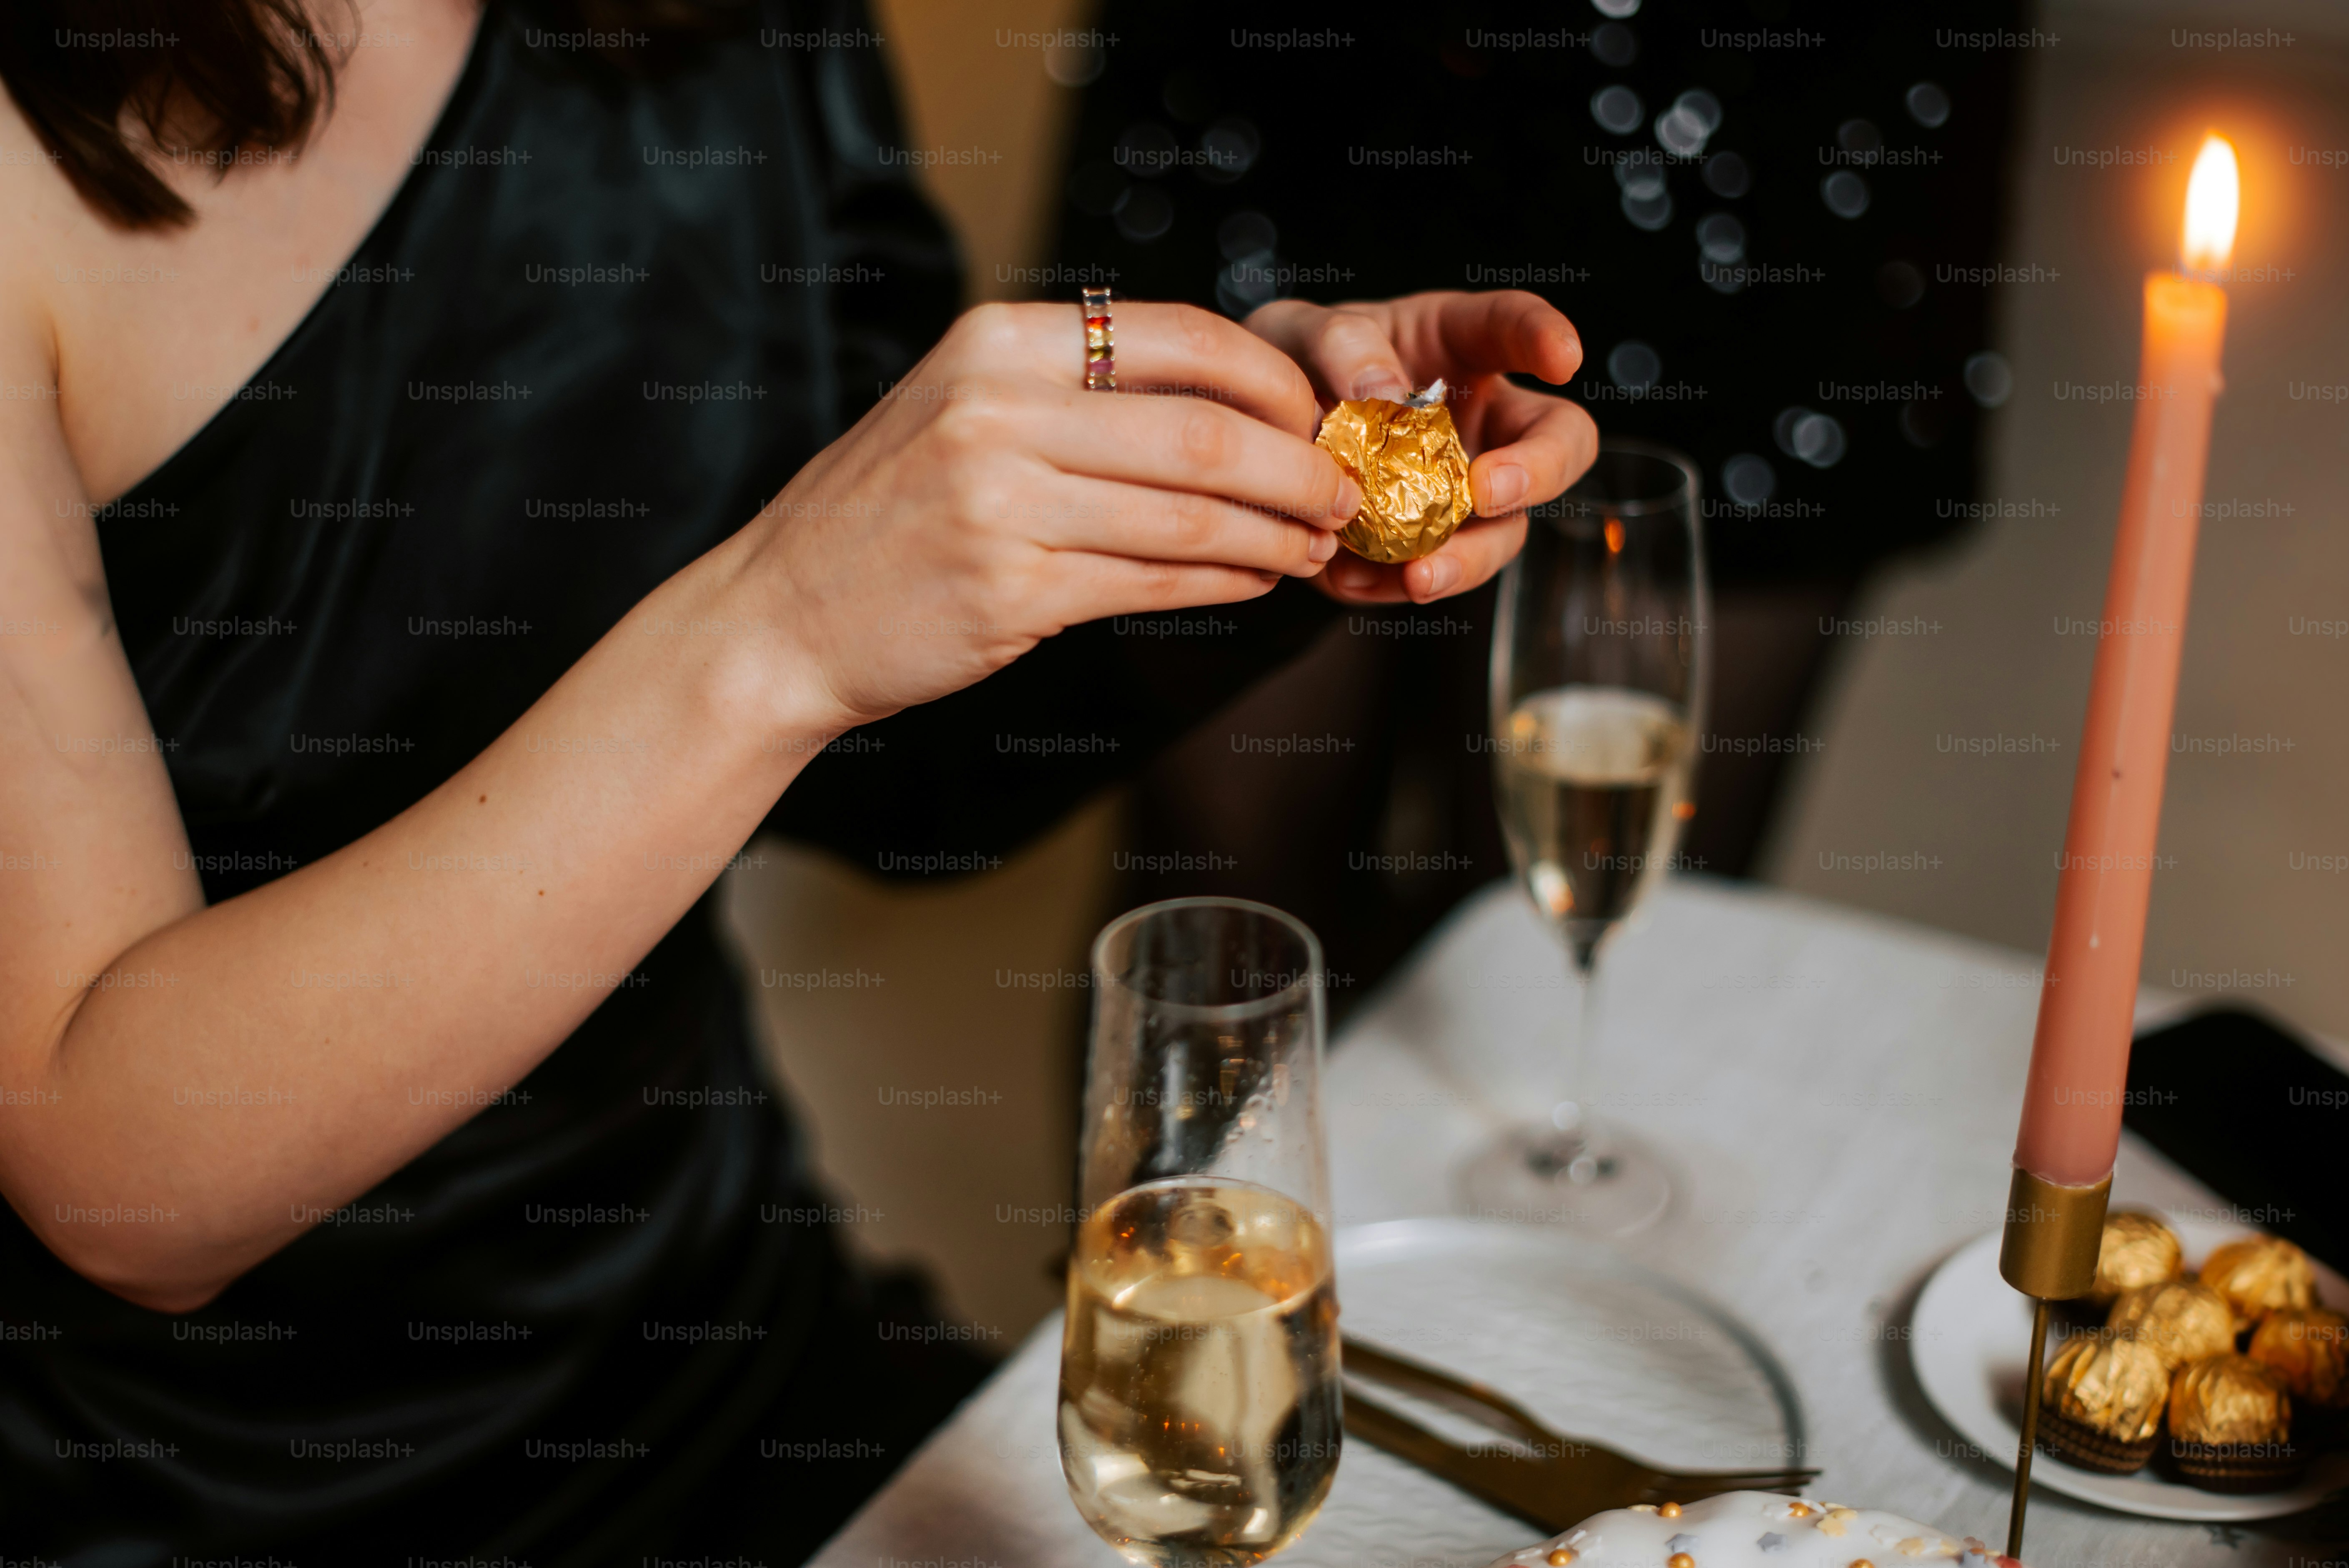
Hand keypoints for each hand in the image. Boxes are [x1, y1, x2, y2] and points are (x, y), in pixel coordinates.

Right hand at [739, 301, 1357, 729]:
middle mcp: (998, 411)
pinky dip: (1225, 581)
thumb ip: (1078, 393)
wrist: (781, 614)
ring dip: (1274, 532)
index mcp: (997, 345)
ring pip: (1192, 514)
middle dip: (1297, 465)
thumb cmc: (889, 515)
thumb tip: (1230, 403)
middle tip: (1342, 488)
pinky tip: (1257, 579)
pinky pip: (1155, 581)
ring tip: (1314, 541)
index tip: (1315, 415)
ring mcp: (1002, 504)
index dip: (1271, 380)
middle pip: (1204, 431)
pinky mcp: (1012, 592)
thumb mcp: (964, 410)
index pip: (1179, 337)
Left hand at [1244, 291, 1594, 604]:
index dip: (1547, 335)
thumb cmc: (1293, 365)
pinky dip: (1394, 585)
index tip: (1564, 357)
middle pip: (1557, 442)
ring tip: (1418, 577)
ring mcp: (1461, 488)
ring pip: (1502, 531)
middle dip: (1538, 471)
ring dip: (1467, 559)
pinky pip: (1432, 572)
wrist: (1254, 437)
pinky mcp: (1422, 545)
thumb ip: (1341, 345)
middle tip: (1489, 492)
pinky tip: (1352, 578)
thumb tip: (1384, 390)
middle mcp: (1480, 418)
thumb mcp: (1301, 335)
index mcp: (1457, 344)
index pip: (1514, 326)